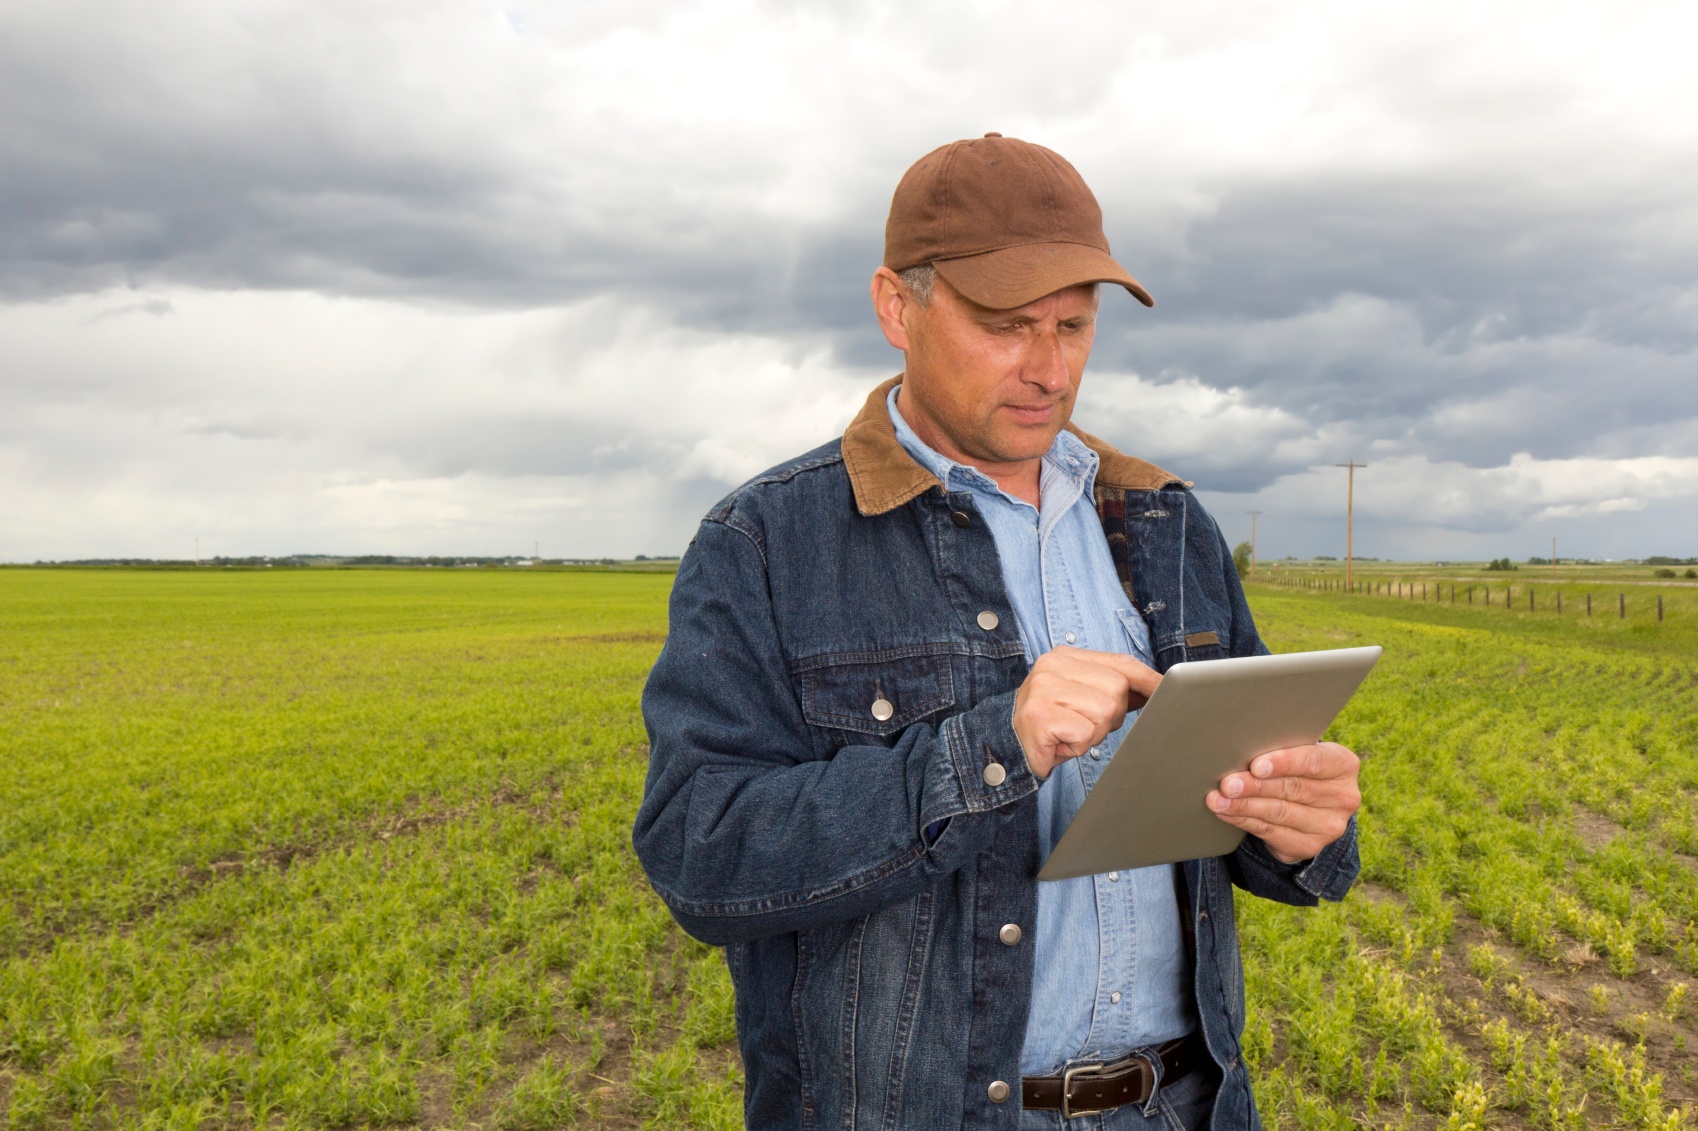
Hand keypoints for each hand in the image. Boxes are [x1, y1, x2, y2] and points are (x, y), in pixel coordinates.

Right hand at [1012, 647, 1160, 779]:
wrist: (1006, 746)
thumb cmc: (1050, 724)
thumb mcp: (1081, 697)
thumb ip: (1111, 688)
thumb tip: (1154, 688)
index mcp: (1065, 656)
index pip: (1119, 662)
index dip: (1147, 678)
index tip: (1167, 689)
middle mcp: (1052, 666)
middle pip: (1117, 689)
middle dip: (1111, 716)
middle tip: (1083, 725)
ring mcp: (1043, 688)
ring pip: (1104, 713)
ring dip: (1093, 734)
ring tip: (1070, 733)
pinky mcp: (1040, 714)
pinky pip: (1085, 733)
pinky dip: (1078, 745)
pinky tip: (1060, 742)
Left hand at [1206, 742, 1360, 863]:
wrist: (1309, 805)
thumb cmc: (1296, 767)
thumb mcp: (1298, 752)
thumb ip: (1282, 748)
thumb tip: (1239, 747)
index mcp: (1343, 765)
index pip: (1313, 762)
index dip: (1284, 763)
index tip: (1256, 766)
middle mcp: (1343, 797)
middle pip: (1292, 789)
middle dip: (1255, 786)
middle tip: (1227, 784)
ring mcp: (1329, 826)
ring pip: (1279, 813)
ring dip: (1243, 806)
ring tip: (1218, 800)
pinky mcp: (1310, 846)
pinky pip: (1271, 832)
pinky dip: (1244, 821)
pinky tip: (1226, 813)